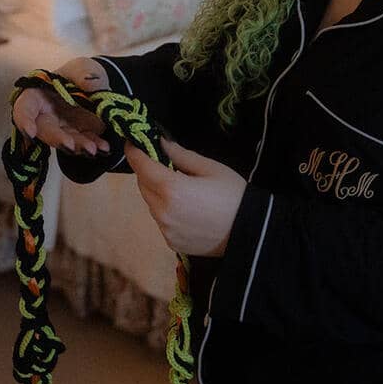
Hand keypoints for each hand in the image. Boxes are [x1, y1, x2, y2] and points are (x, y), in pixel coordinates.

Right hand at [10, 57, 109, 155]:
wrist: (96, 84)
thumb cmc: (79, 73)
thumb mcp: (82, 68)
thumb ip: (84, 74)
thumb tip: (90, 83)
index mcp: (37, 96)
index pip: (24, 108)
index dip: (24, 121)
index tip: (31, 133)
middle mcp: (45, 116)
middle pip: (46, 130)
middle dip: (57, 139)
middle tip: (70, 145)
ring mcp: (62, 128)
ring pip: (66, 141)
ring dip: (79, 147)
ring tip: (92, 149)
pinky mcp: (78, 135)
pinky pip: (85, 142)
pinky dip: (95, 146)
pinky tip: (104, 147)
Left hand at [126, 140, 246, 256]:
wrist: (250, 231)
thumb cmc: (233, 195)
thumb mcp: (210, 168)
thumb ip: (181, 155)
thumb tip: (161, 143)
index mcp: (172, 188)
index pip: (141, 166)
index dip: (134, 151)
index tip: (133, 141)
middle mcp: (162, 211)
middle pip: (143, 185)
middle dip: (147, 171)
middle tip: (161, 162)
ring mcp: (165, 229)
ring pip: (151, 203)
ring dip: (157, 192)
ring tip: (180, 187)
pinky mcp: (171, 242)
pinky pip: (161, 220)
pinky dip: (166, 210)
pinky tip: (186, 208)